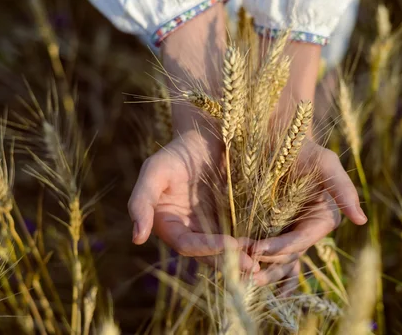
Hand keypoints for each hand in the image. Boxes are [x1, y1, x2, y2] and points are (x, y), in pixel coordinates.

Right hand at [128, 129, 259, 271]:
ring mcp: (209, 227)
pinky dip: (249, 246)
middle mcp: (188, 231)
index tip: (232, 245)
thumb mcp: (155, 170)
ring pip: (224, 252)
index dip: (207, 249)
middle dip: (229, 261)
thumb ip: (141, 202)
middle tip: (253, 266)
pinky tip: (265, 248)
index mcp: (168, 224)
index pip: (186, 246)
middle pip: (207, 255)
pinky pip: (238, 238)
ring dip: (241, 260)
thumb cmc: (178, 150)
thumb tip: (137, 238)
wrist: (205, 134)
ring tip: (260, 263)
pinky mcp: (229, 220)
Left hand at [249, 139, 366, 272]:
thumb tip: (362, 221)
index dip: (281, 247)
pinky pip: (263, 250)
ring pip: (275, 259)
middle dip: (267, 261)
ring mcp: (286, 231)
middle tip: (243, 262)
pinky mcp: (268, 229)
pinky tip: (237, 265)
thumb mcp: (324, 163)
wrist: (274, 137)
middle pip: (288, 255)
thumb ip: (343, 189)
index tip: (257, 248)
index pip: (301, 240)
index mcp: (322, 219)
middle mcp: (305, 229)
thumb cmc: (301, 147)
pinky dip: (253, 260)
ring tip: (238, 270)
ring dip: (260, 267)